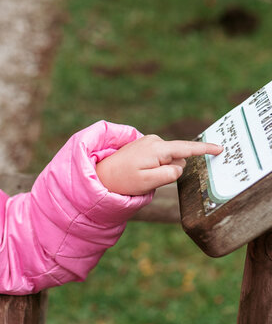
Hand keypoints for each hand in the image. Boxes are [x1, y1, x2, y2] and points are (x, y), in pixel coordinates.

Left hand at [96, 134, 222, 194]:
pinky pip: (159, 157)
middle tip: (150, 179)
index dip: (204, 149)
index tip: (220, 148)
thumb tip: (180, 166)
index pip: (186, 148)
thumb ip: (169, 174)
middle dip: (171, 169)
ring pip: (168, 158)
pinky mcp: (145, 145)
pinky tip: (140, 171)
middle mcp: (154, 141)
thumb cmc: (124, 181)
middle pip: (177, 156)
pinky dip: (156, 166)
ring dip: (161, 169)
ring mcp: (149, 142)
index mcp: (157, 149)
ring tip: (141, 175)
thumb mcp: (149, 182)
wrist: (102, 175)